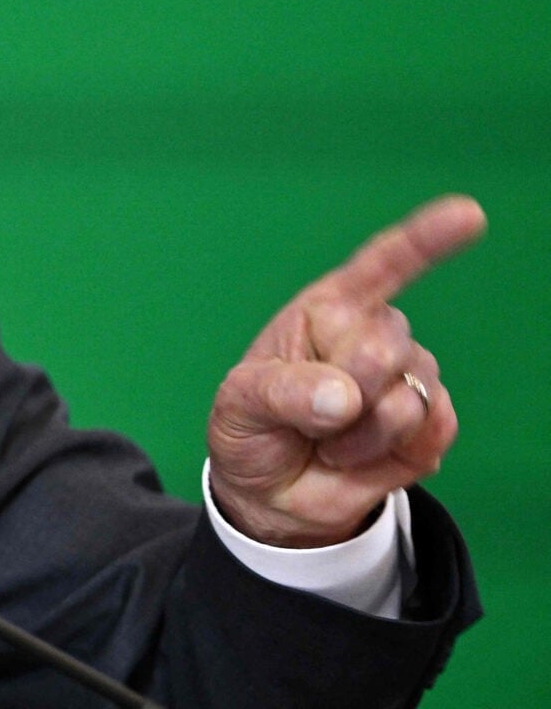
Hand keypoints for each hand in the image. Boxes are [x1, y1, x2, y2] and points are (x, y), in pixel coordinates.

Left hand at [207, 195, 484, 546]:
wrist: (273, 492)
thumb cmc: (254, 429)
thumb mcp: (241, 404)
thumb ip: (283, 392)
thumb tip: (344, 397)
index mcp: (327, 310)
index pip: (383, 265)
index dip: (426, 239)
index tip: (468, 215)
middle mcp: (376, 334)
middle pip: (384, 347)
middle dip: (344, 391)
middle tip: (310, 415)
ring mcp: (409, 377)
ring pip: (406, 399)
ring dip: (359, 435)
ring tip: (327, 439)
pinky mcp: (432, 423)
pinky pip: (431, 432)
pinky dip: (388, 454)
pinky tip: (358, 454)